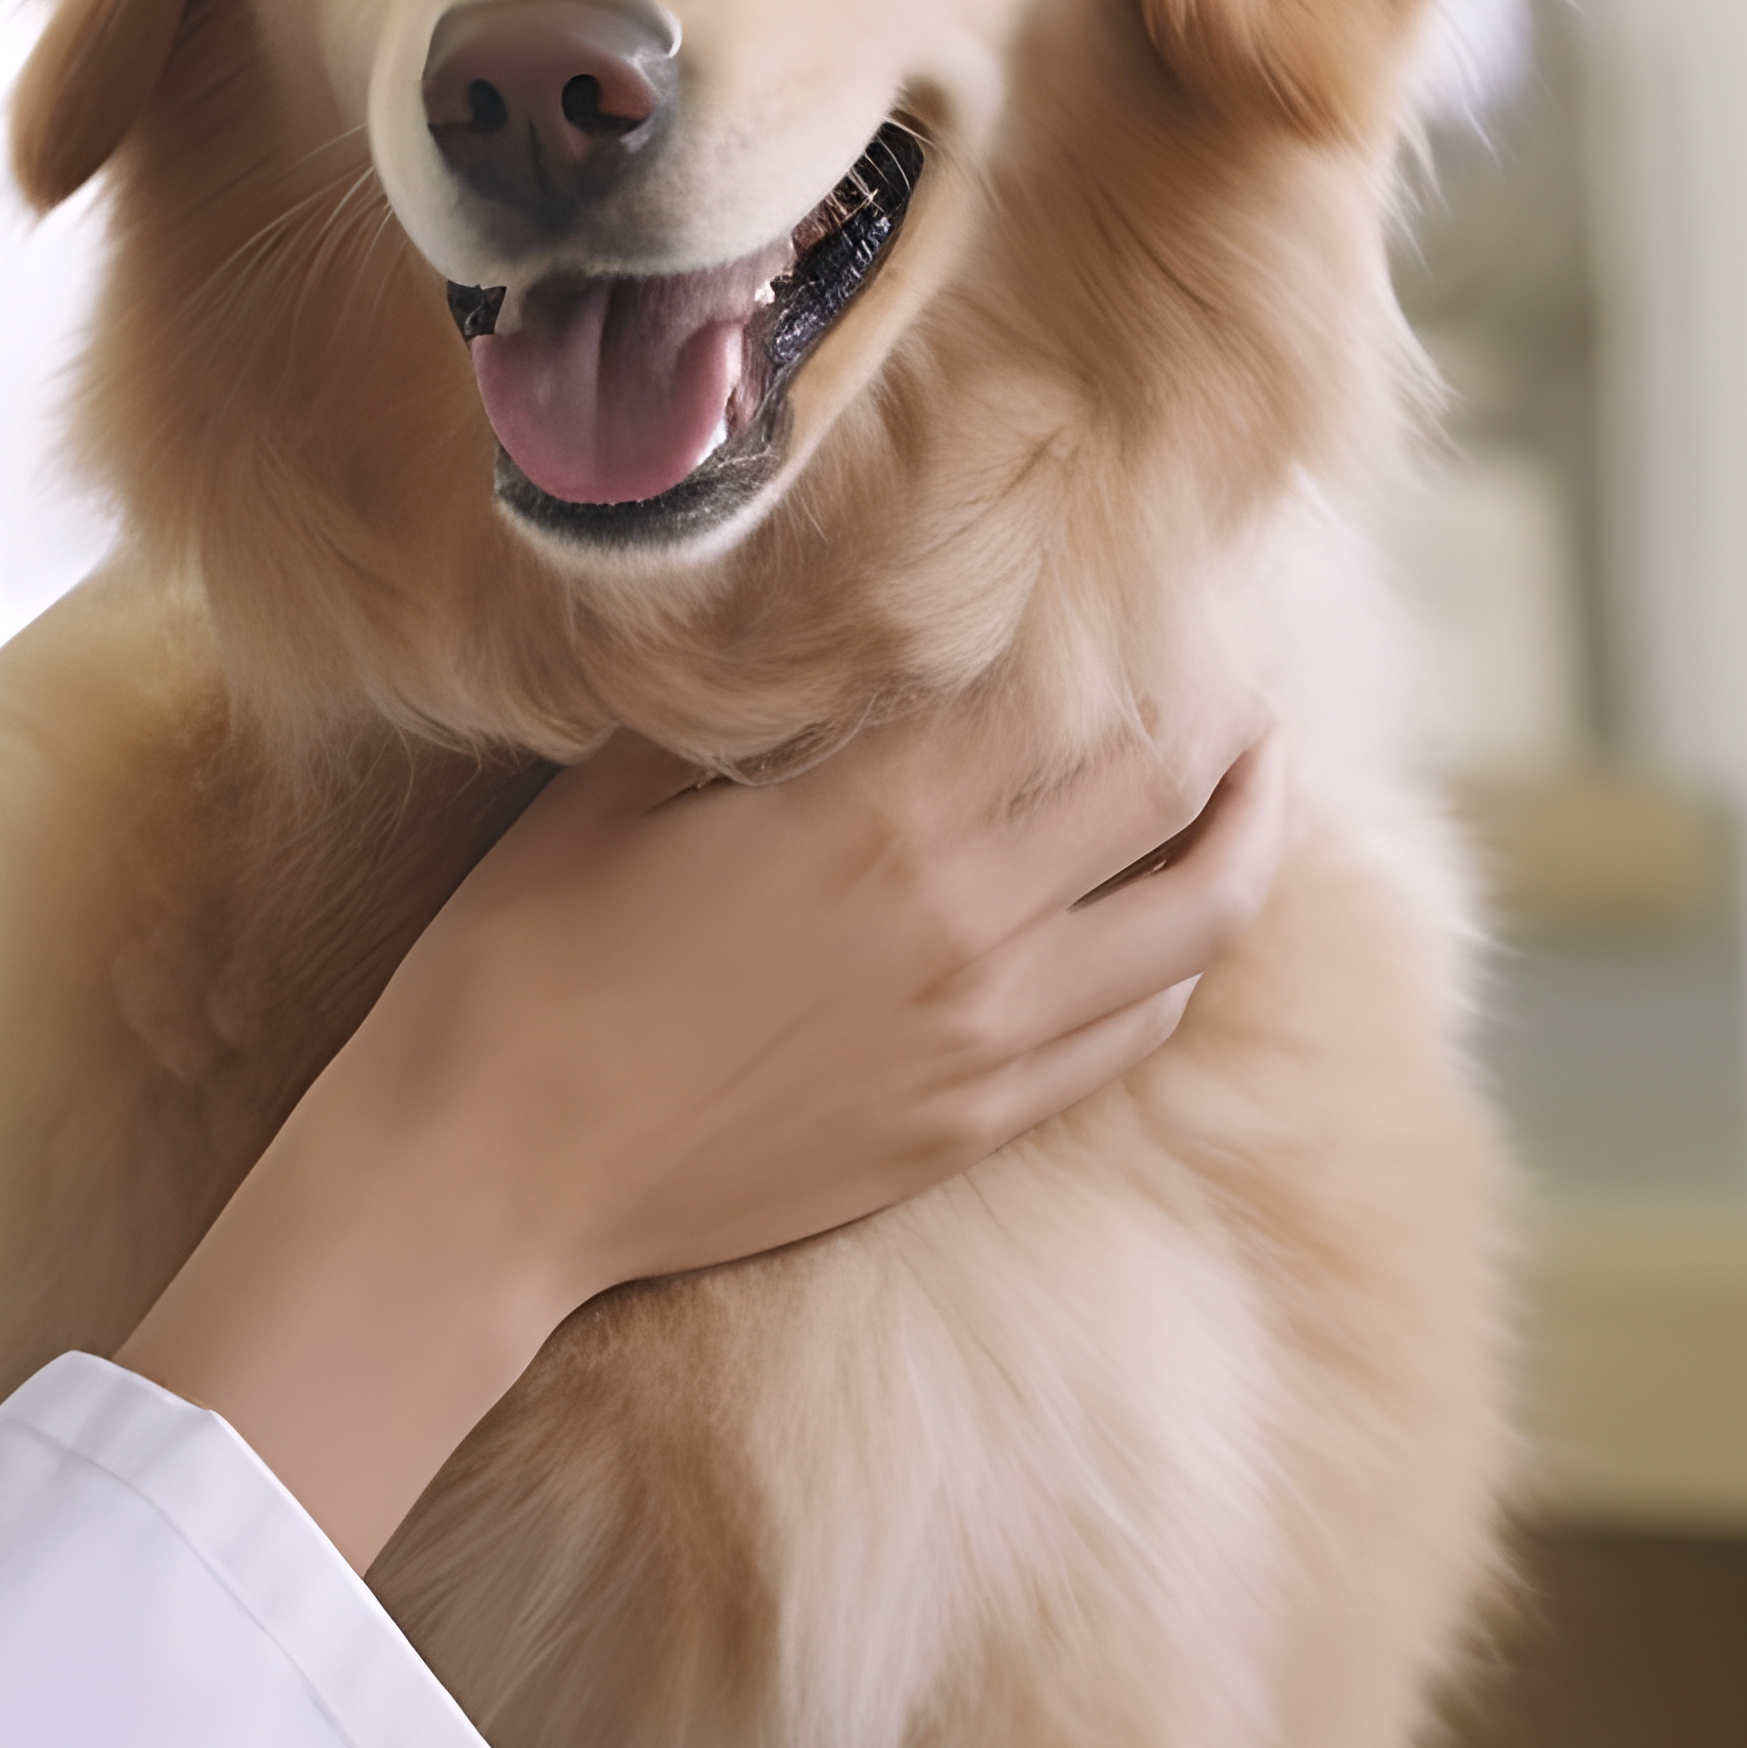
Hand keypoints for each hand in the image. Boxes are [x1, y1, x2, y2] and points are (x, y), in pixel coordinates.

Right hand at [117, 699, 1293, 1562]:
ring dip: (1242, 830)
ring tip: (1253, 773)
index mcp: (876, 817)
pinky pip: (1134, 1030)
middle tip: (1239, 651)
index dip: (1132, 615)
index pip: (1074, 685)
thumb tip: (832, 623)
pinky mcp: (970, 1124)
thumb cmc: (527, 965)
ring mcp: (983, 1040)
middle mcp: (966, 925)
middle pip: (1171, 783)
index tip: (1154, 570)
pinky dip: (1179, 957)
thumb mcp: (616, 786)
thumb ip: (752, 705)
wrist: (493, 1177)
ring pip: (1195, 922)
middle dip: (1224, 705)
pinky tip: (1167, 916)